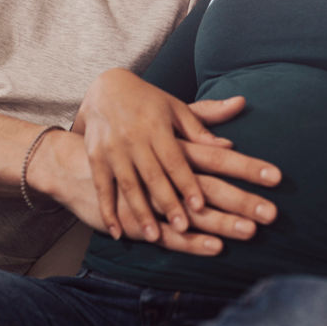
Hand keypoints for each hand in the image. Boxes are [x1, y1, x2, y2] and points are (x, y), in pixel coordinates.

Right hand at [73, 69, 279, 243]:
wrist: (104, 89)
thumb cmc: (149, 102)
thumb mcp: (176, 109)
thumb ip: (202, 128)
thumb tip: (230, 145)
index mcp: (157, 126)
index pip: (176, 159)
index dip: (188, 182)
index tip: (200, 205)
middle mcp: (134, 138)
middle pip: (153, 175)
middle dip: (168, 202)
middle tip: (183, 227)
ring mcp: (113, 149)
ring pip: (128, 185)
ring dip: (141, 211)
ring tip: (154, 237)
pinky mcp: (96, 158)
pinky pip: (102, 187)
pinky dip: (107, 210)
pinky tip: (116, 232)